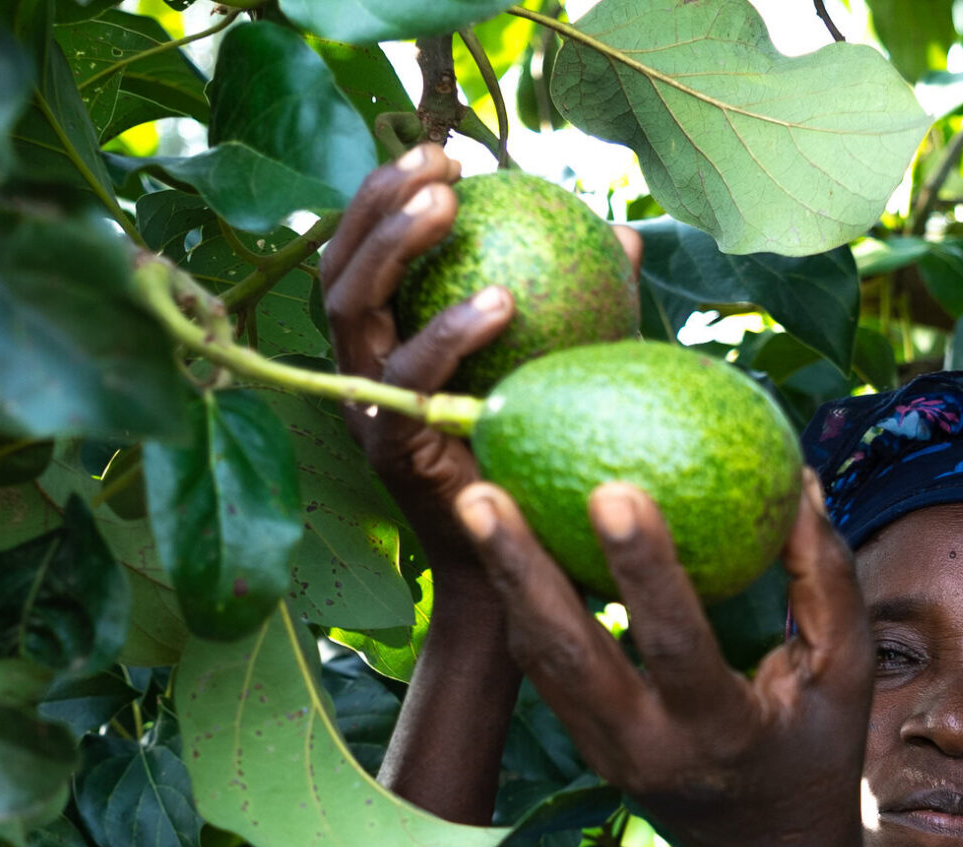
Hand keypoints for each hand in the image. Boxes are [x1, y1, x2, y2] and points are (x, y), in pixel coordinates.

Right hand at [318, 147, 642, 574]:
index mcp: (387, 346)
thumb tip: (626, 237)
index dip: (386, 196)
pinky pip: (408, 378)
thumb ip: (584, 306)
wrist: (528, 576)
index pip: (364, 254)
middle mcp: (361, 374)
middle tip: (436, 164)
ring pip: (349, 309)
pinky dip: (451, 332)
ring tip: (447, 206)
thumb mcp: (566, 372)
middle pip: (335, 266)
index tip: (445, 154)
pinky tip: (505, 301)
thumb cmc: (547, 471)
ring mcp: (366, 410)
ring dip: (393, 247)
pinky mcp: (390, 450)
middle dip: (374, 203)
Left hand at [453, 474, 872, 846]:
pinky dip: (522, 602)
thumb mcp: (846, 673)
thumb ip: (826, 580)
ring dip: (503, 580)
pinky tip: (506, 539)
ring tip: (475, 498)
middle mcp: (646, 748)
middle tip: (481, 491)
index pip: (674, 644)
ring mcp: (605, 752)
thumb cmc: (817, 751)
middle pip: (567, 653)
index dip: (644, 568)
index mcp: (719, 734)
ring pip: (540, 660)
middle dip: (520, 569)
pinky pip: (545, 667)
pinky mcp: (584, 744)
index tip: (612, 488)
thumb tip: (799, 477)